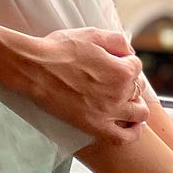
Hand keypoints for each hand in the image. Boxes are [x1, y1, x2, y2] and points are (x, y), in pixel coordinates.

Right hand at [22, 27, 148, 145]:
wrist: (33, 69)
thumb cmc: (59, 50)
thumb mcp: (91, 34)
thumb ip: (117, 40)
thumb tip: (130, 52)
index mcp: (121, 69)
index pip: (136, 66)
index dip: (125, 63)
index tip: (114, 63)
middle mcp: (120, 92)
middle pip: (138, 89)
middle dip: (129, 82)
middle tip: (114, 80)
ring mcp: (109, 111)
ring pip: (139, 113)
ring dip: (136, 106)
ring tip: (128, 103)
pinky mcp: (95, 126)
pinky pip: (124, 137)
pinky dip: (133, 132)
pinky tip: (131, 126)